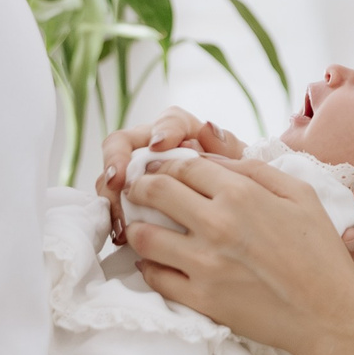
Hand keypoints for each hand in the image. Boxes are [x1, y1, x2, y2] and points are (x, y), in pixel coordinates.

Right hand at [97, 107, 244, 239]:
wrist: (239, 228)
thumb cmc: (238, 193)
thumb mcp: (242, 172)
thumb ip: (228, 149)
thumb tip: (209, 127)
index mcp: (185, 135)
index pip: (170, 121)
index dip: (162, 129)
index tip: (160, 145)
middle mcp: (155, 151)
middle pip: (123, 143)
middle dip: (116, 160)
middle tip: (117, 181)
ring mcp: (139, 178)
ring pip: (112, 176)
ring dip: (111, 194)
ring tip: (120, 216)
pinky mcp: (131, 205)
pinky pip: (114, 205)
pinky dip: (114, 217)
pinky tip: (122, 234)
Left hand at [125, 153, 353, 354]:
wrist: (329, 315)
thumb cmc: (321, 252)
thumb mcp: (300, 195)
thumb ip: (254, 170)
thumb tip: (212, 160)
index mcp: (241, 194)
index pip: (182, 166)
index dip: (164, 164)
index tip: (157, 170)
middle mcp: (217, 224)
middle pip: (154, 192)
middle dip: (139, 187)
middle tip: (137, 192)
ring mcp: (205, 264)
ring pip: (143, 236)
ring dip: (135, 228)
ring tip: (141, 228)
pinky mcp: (201, 299)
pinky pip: (155, 278)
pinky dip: (149, 267)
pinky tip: (156, 262)